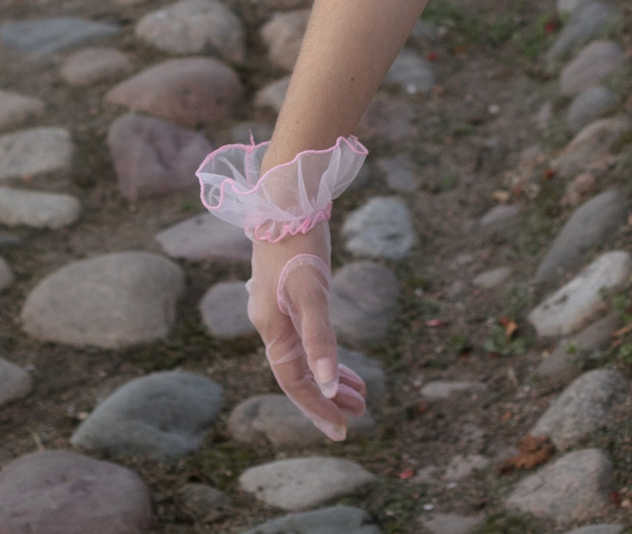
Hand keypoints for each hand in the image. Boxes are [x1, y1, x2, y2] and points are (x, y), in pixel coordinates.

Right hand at [246, 225, 367, 440]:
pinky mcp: (289, 297)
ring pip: (303, 358)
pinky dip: (326, 355)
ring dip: (330, 379)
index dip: (318, 408)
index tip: (344, 431)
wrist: (287, 200)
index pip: (294, 382)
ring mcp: (278, 311)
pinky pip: (306, 339)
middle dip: (328, 398)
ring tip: (361, 394)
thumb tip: (326, 386)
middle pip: (298, 374)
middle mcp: (270, 324)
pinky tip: (342, 363)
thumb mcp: (312, 292)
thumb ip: (319, 338)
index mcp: (272, 328)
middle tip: (361, 413)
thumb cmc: (298, 244)